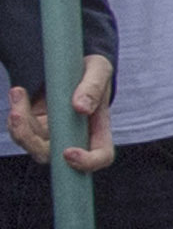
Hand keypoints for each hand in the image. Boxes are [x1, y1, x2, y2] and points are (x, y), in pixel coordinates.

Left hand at [7, 53, 112, 171]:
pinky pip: (19, 130)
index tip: (68, 152)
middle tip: (18, 115)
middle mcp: (74, 139)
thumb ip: (93, 87)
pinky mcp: (35, 127)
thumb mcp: (99, 70)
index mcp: (98, 130)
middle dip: (29, 139)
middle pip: (51, 155)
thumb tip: (81, 107)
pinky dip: (16, 112)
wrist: (72, 66)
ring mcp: (53, 135)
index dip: (86, 162)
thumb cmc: (91, 72)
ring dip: (18, 123)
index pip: (100, 156)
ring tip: (18, 93)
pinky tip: (18, 93)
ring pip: (29, 143)